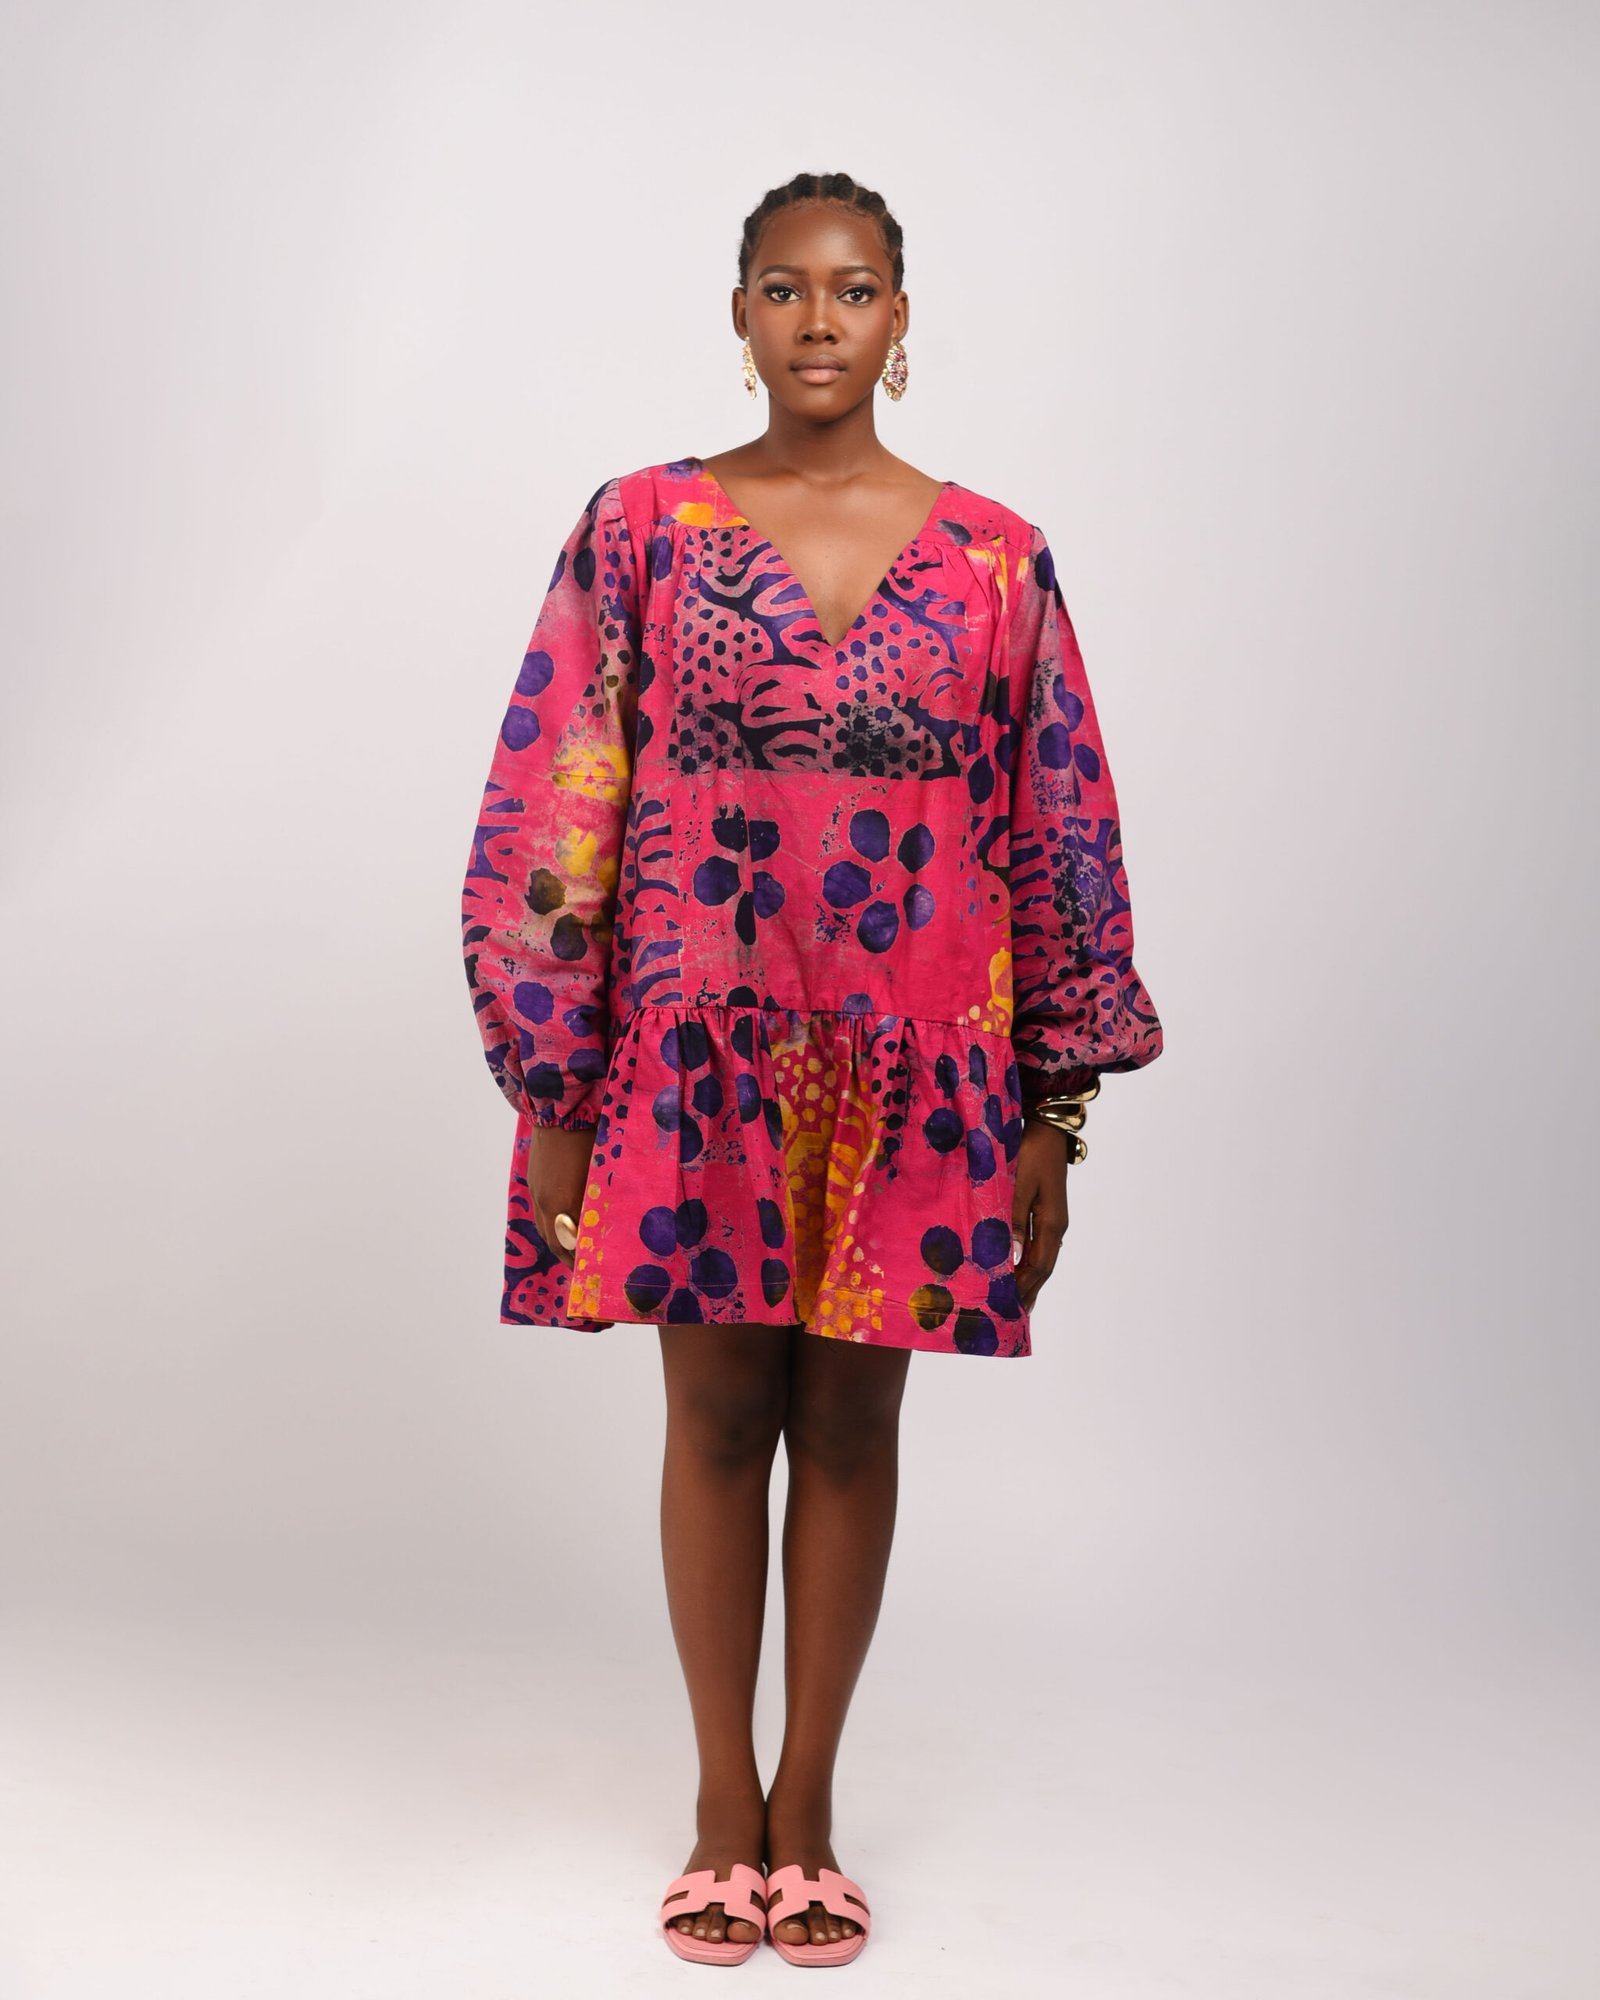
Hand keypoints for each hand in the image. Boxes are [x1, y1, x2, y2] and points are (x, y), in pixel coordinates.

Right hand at [528, 1124, 597, 1270]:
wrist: (558, 1108)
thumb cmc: (589, 1136)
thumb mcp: (601, 1171)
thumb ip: (601, 1200)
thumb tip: (608, 1220)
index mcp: (565, 1202)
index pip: (573, 1243)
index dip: (583, 1258)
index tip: (596, 1267)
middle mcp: (547, 1203)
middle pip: (555, 1243)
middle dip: (569, 1258)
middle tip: (584, 1266)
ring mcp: (537, 1193)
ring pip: (544, 1229)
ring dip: (557, 1244)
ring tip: (573, 1251)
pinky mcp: (534, 1182)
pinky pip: (540, 1214)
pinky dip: (551, 1226)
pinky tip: (562, 1224)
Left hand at [1012, 1117, 1070, 1309]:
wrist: (1047, 1129)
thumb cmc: (1030, 1153)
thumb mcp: (1018, 1184)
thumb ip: (1013, 1218)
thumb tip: (1012, 1254)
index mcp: (1052, 1223)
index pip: (1038, 1265)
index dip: (1025, 1287)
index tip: (1010, 1307)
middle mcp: (1056, 1226)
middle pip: (1043, 1266)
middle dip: (1028, 1290)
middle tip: (1013, 1314)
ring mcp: (1053, 1218)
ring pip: (1041, 1257)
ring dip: (1029, 1278)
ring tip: (1017, 1300)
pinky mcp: (1045, 1210)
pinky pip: (1038, 1244)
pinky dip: (1028, 1261)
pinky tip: (1019, 1267)